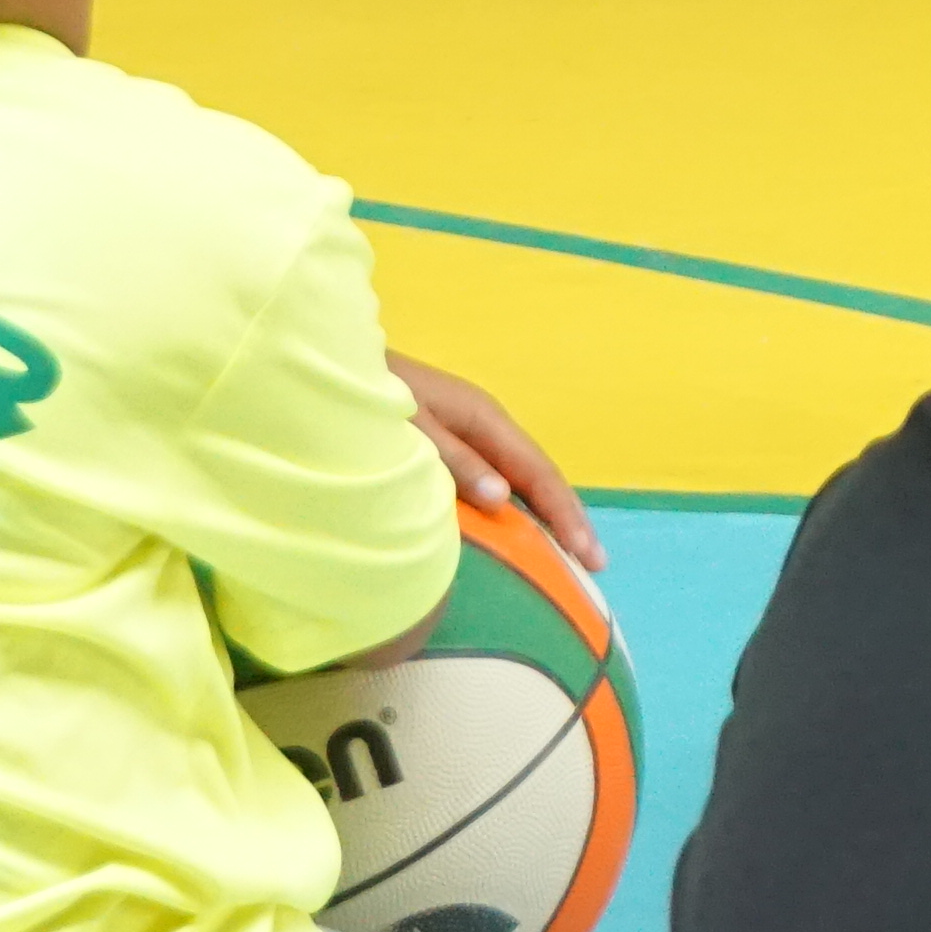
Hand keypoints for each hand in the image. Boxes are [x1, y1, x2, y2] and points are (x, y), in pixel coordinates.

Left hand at [391, 351, 597, 569]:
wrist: (335, 367)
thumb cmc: (370, 397)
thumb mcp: (412, 428)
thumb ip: (455, 461)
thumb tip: (504, 499)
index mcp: (484, 418)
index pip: (538, 472)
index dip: (565, 513)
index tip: (588, 554)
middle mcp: (485, 424)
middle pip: (537, 475)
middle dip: (567, 518)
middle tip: (595, 564)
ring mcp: (469, 432)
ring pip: (519, 478)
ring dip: (544, 515)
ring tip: (568, 554)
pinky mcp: (450, 442)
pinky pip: (494, 479)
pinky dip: (514, 508)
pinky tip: (516, 531)